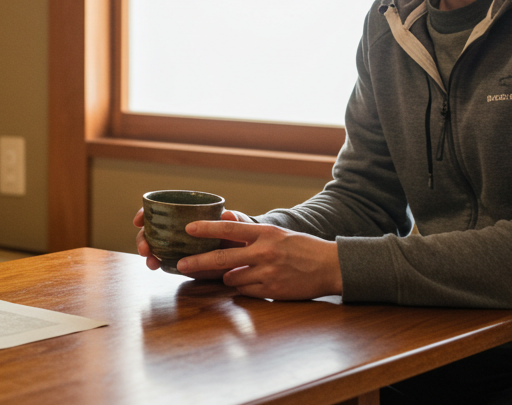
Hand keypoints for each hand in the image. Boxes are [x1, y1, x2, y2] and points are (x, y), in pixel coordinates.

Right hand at [133, 208, 254, 277]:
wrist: (247, 255)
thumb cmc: (242, 234)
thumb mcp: (240, 225)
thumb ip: (236, 220)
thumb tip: (228, 213)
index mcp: (188, 214)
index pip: (160, 210)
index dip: (145, 214)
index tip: (138, 221)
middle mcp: (178, 228)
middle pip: (152, 230)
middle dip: (143, 238)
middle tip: (145, 249)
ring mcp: (178, 245)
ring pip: (155, 246)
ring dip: (149, 253)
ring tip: (151, 263)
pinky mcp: (182, 260)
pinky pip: (165, 260)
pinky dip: (158, 263)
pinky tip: (158, 266)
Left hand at [176, 220, 342, 299]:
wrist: (330, 266)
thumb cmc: (303, 248)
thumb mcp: (278, 233)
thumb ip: (252, 232)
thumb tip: (226, 221)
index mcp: (265, 233)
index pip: (230, 229)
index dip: (207, 229)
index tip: (189, 228)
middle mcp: (265, 251)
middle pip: (222, 258)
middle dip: (198, 262)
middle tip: (181, 265)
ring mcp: (268, 272)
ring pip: (232, 278)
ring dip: (230, 276)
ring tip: (244, 271)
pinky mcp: (272, 289)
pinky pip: (245, 291)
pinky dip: (244, 287)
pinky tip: (256, 282)